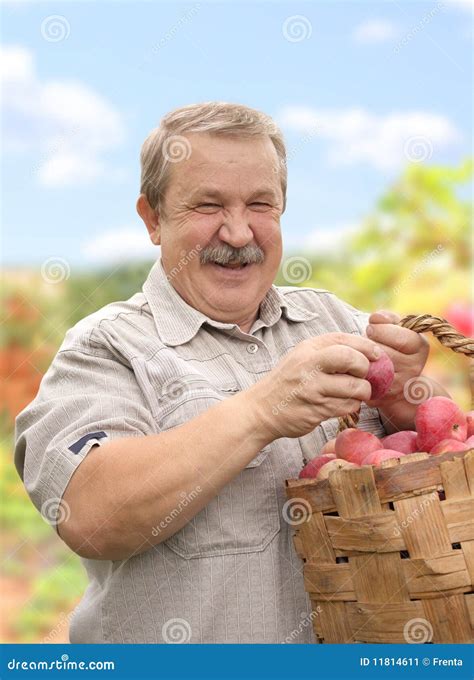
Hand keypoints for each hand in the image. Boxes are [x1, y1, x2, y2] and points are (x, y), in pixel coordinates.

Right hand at [248, 332, 380, 439]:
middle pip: (352, 359)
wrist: (262, 409)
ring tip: (354, 393)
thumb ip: (330, 351)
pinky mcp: (316, 409)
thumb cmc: (289, 381)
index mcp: (308, 348)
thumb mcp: (303, 357)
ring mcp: (312, 388)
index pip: (345, 340)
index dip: (367, 347)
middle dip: (365, 368)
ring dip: (361, 392)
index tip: (377, 355)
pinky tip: (341, 404)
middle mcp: (309, 365)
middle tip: (363, 376)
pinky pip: (347, 406)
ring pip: (355, 387)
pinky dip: (351, 406)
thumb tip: (368, 352)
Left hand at [365, 309, 429, 427]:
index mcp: (421, 347)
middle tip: (365, 342)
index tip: (372, 327)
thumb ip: (387, 318)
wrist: (396, 379)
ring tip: (362, 352)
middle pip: (383, 352)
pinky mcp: (383, 396)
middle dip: (369, 343)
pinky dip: (357, 371)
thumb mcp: (395, 328)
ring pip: (372, 366)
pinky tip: (359, 366)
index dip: (381, 329)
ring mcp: (399, 385)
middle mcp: (414, 368)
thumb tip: (376, 318)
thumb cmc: (392, 345)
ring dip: (361, 356)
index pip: (401, 337)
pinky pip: (364, 380)